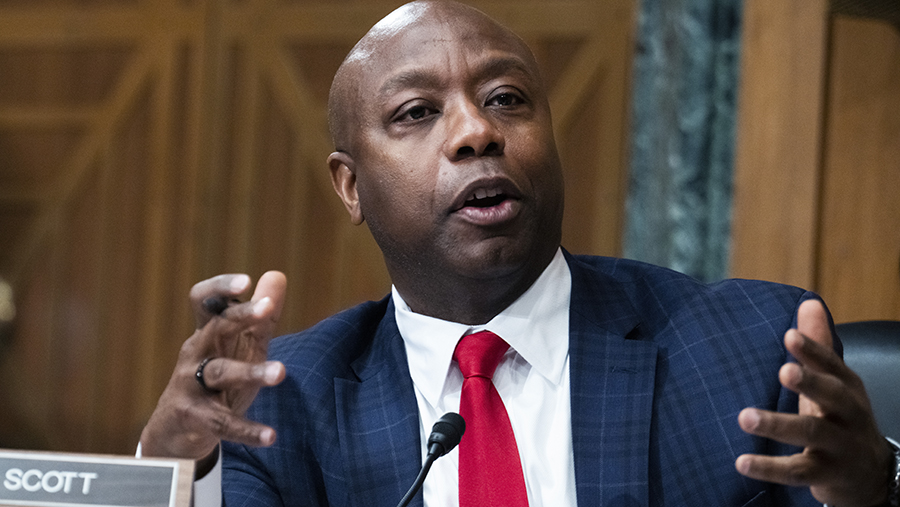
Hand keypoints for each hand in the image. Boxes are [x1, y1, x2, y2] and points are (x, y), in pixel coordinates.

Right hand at [140, 271, 287, 463]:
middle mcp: (195, 353)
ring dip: (251, 371)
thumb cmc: (215, 379)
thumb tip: (277, 274)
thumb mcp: (241, 346)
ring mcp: (190, 385)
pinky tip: (271, 436)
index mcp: (207, 333)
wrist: (176, 431)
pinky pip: (222, 423)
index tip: (246, 280)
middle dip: (239, 317)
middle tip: (266, 309)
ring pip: (220, 372)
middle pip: (215, 328)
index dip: (221, 287)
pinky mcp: (193, 418)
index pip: (204, 301)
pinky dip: (248, 430)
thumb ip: (262, 316)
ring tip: (282, 372)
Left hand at [735, 299, 892, 505]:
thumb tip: (809, 302)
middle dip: (809, 383)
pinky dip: (769, 468)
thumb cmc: (840, 418)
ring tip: (744, 418)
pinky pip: (797, 471)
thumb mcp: (834, 382)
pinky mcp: (826, 474)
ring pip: (810, 433)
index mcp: (846, 387)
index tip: (790, 335)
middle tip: (783, 371)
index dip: (813, 350)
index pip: (832, 365)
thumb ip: (818, 346)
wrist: (871, 475)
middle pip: (831, 396)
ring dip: (778, 425)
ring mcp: (839, 445)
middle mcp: (848, 414)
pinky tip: (741, 462)